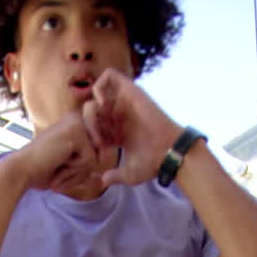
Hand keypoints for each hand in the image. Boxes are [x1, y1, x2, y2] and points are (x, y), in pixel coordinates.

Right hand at [10, 113, 102, 194]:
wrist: (22, 171)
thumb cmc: (42, 172)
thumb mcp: (69, 172)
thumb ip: (85, 173)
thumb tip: (102, 180)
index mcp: (77, 124)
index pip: (98, 152)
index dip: (83, 168)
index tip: (61, 167)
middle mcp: (78, 118)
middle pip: (100, 154)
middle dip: (82, 170)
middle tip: (59, 170)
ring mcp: (78, 122)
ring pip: (97, 157)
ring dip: (78, 171)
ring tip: (58, 167)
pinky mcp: (77, 132)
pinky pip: (90, 160)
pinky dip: (75, 169)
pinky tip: (58, 163)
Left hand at [82, 68, 181, 186]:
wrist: (169, 151)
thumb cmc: (152, 163)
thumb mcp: (129, 174)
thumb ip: (114, 176)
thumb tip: (101, 181)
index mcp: (116, 131)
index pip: (93, 126)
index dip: (88, 136)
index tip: (96, 150)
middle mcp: (119, 115)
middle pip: (91, 110)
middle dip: (87, 123)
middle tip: (96, 139)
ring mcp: (124, 102)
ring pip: (97, 94)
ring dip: (92, 107)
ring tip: (99, 124)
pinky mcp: (131, 90)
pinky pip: (109, 75)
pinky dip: (100, 87)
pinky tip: (102, 105)